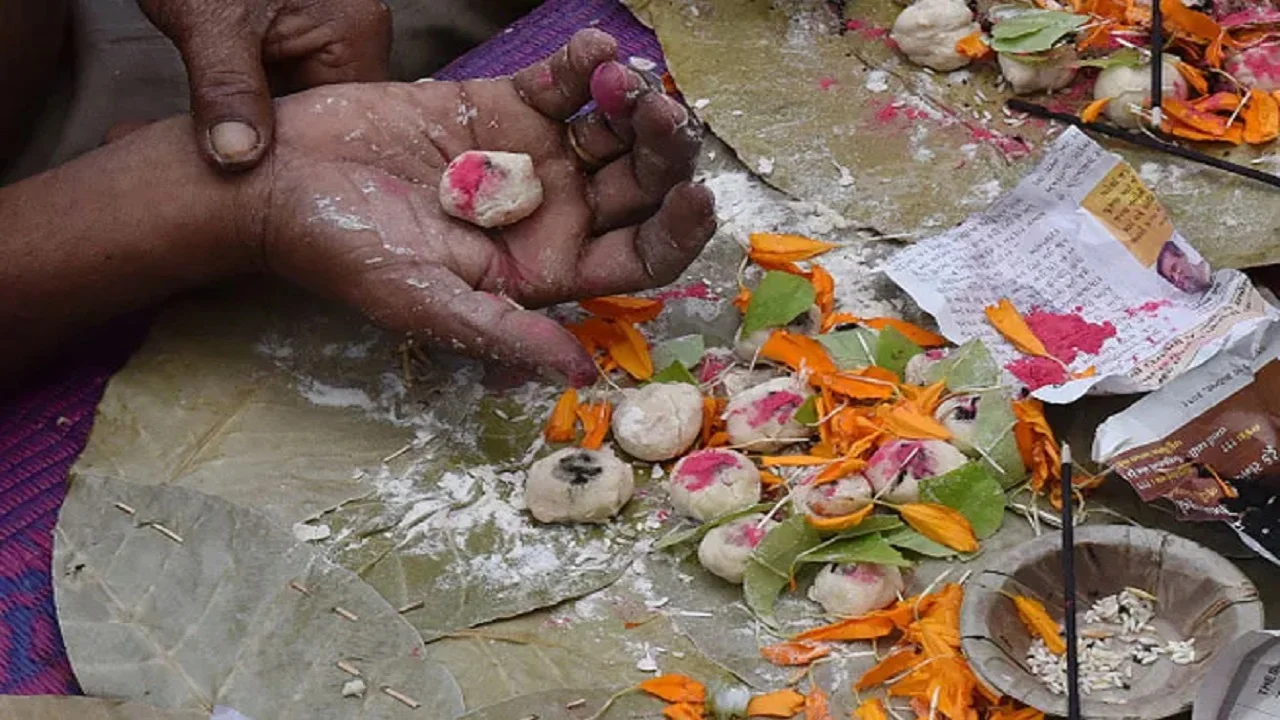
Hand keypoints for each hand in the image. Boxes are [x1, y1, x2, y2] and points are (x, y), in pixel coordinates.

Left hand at [139, 0, 390, 169]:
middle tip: (231, 166)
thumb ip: (224, 89)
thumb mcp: (207, 23)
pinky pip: (290, 88)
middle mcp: (358, 34)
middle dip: (281, 143)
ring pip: (307, 107)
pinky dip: (258, 109)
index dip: (305, 157)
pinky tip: (227, 125)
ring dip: (266, 128)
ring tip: (225, 147)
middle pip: (330, 118)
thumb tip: (237, 157)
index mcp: (355, 31)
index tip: (261, 181)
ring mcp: (333, 34)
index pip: (347, 123)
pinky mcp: (305, 35)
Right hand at [241, 30, 715, 384]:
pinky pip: (564, 82)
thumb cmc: (346, 253)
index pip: (641, 255)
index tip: (695, 195)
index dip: (677, 230)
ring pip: (613, 129)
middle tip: (663, 113)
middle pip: (641, 185)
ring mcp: (536, 155)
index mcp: (550, 269)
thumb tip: (581, 376)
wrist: (281, 183)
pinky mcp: (505, 104)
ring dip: (633, 102)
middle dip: (664, 152)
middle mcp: (556, 214)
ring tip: (627, 79)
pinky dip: (585, 64)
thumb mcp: (425, 301)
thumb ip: (505, 331)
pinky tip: (595, 50)